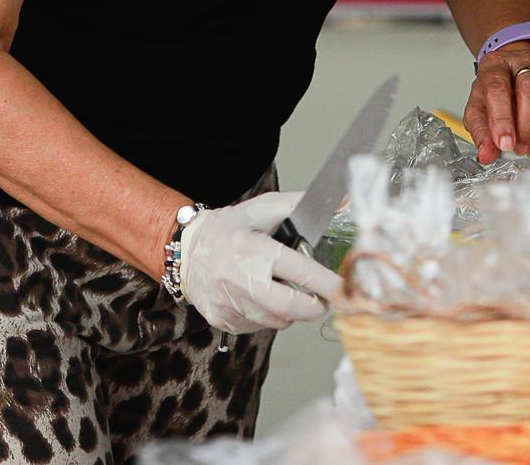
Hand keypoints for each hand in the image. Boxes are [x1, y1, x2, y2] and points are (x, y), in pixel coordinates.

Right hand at [177, 191, 342, 333]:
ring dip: (291, 311)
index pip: (298, 271)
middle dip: (314, 306)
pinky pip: (258, 327)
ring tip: (286, 291)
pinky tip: (262, 298)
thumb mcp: (262, 209)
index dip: (326, 283)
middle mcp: (237, 278)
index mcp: (251, 248)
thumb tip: (343, 201)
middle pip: (290, 307)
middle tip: (323, 299)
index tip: (344, 289)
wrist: (186, 250)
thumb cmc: (228, 228)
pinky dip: (269, 316)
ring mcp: (228, 303)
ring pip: (277, 321)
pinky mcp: (222, 320)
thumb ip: (300, 206)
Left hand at [464, 45, 529, 164]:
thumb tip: (486, 155)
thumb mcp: (478, 107)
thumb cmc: (496, 89)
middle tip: (520, 149)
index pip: (498, 87)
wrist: (514, 68)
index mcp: (496, 65)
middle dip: (527, 126)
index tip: (505, 144)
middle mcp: (526, 62)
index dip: (502, 118)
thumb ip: (480, 131)